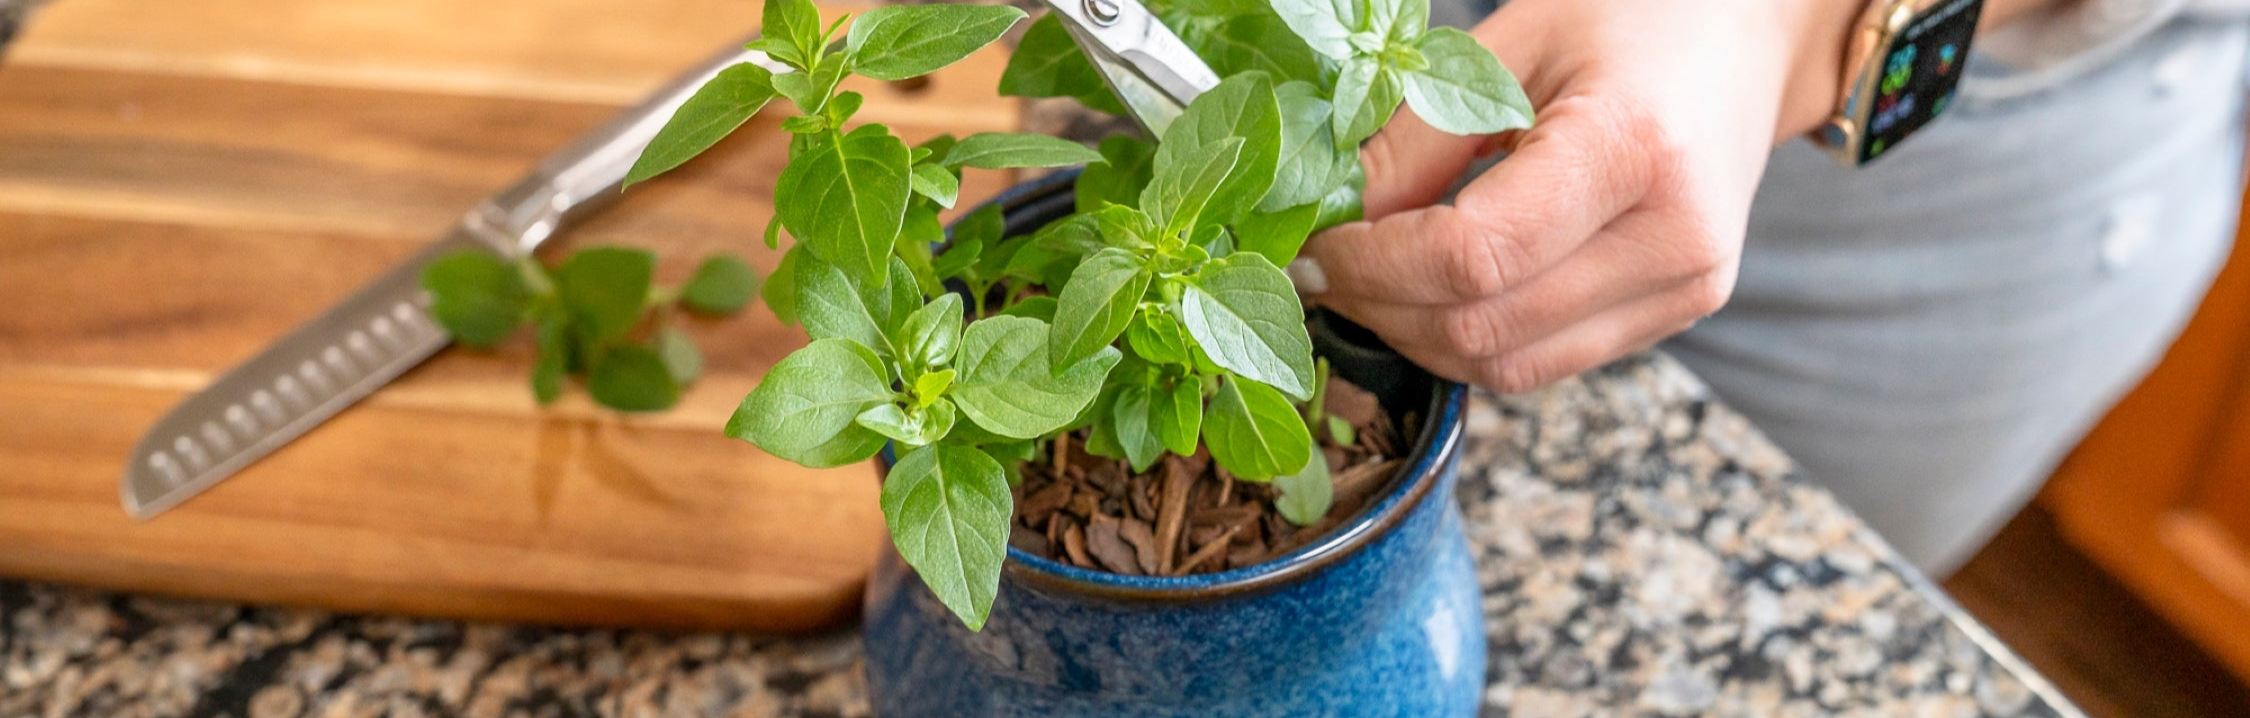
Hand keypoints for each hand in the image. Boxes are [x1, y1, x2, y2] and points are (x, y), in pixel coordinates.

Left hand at [1296, 0, 1859, 391]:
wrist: (1746, 43)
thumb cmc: (1633, 19)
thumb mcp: (1512, 46)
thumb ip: (1418, 139)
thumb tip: (1331, 223)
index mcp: (1635, 149)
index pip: (1475, 256)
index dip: (1375, 266)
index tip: (1315, 248)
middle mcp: (1675, 238)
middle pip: (1484, 325)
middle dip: (1381, 307)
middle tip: (1322, 270)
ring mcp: (1686, 288)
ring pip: (1508, 366)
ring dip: (1416, 336)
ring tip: (1370, 282)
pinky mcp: (1676, 315)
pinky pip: (1542, 363)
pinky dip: (1468, 340)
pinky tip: (1433, 292)